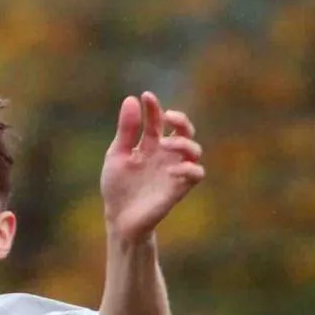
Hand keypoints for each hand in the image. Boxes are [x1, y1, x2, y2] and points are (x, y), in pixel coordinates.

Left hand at [100, 92, 204, 246]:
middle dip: (181, 119)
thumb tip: (131, 99)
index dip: (154, 107)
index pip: (158, 120)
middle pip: (185, 130)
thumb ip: (126, 130)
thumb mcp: (117, 155)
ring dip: (183, 143)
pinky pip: (196, 174)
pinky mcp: (179, 187)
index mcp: (150, 144)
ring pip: (194, 149)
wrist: (119, 218)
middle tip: (167, 117)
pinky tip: (170, 170)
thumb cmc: (118, 186)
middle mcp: (166, 154)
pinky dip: (188, 168)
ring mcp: (174, 170)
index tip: (146, 96)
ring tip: (164, 144)